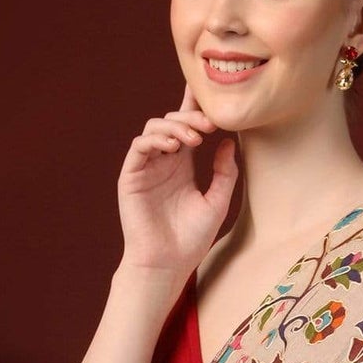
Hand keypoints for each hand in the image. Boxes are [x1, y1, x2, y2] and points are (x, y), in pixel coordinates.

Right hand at [117, 83, 238, 278]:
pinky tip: (174, 148)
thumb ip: (225, 173)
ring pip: (154, 128)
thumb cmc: (191, 240)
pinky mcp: (131, 177)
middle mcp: (163, 162)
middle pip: (172, 121)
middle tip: (210, 124)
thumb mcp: (217, 202)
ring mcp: (146, 168)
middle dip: (191, 116)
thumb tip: (230, 141)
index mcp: (182, 166)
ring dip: (175, 126)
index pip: (187, 127)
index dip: (195, 107)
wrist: (167, 265)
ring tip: (194, 138)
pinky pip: (139, 147)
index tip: (212, 97)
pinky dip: (155, 140)